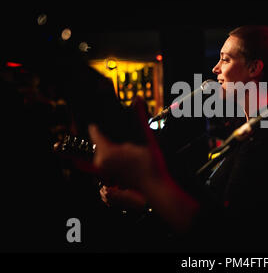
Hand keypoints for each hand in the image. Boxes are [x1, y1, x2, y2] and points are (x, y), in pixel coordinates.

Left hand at [86, 97, 198, 231]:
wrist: (155, 187)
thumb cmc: (152, 165)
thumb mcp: (146, 138)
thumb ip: (140, 117)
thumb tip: (138, 98)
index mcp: (106, 152)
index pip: (95, 131)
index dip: (99, 122)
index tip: (102, 111)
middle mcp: (101, 161)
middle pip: (100, 140)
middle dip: (109, 135)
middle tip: (122, 135)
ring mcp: (103, 170)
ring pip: (104, 149)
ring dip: (112, 144)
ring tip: (129, 148)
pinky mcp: (107, 175)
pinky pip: (107, 158)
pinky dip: (114, 153)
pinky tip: (127, 155)